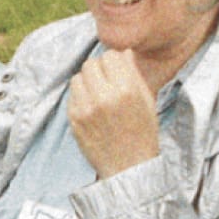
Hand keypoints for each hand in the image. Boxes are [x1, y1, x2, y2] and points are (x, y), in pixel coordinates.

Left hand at [66, 48, 160, 177]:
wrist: (129, 166)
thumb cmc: (143, 132)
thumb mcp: (146, 100)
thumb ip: (133, 73)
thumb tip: (123, 52)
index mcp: (126, 89)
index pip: (110, 56)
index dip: (114, 62)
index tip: (117, 71)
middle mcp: (104, 96)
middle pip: (91, 64)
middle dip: (99, 70)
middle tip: (107, 83)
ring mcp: (86, 108)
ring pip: (78, 77)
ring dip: (87, 82)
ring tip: (98, 95)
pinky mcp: (74, 119)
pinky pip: (72, 95)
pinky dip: (80, 97)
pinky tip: (92, 108)